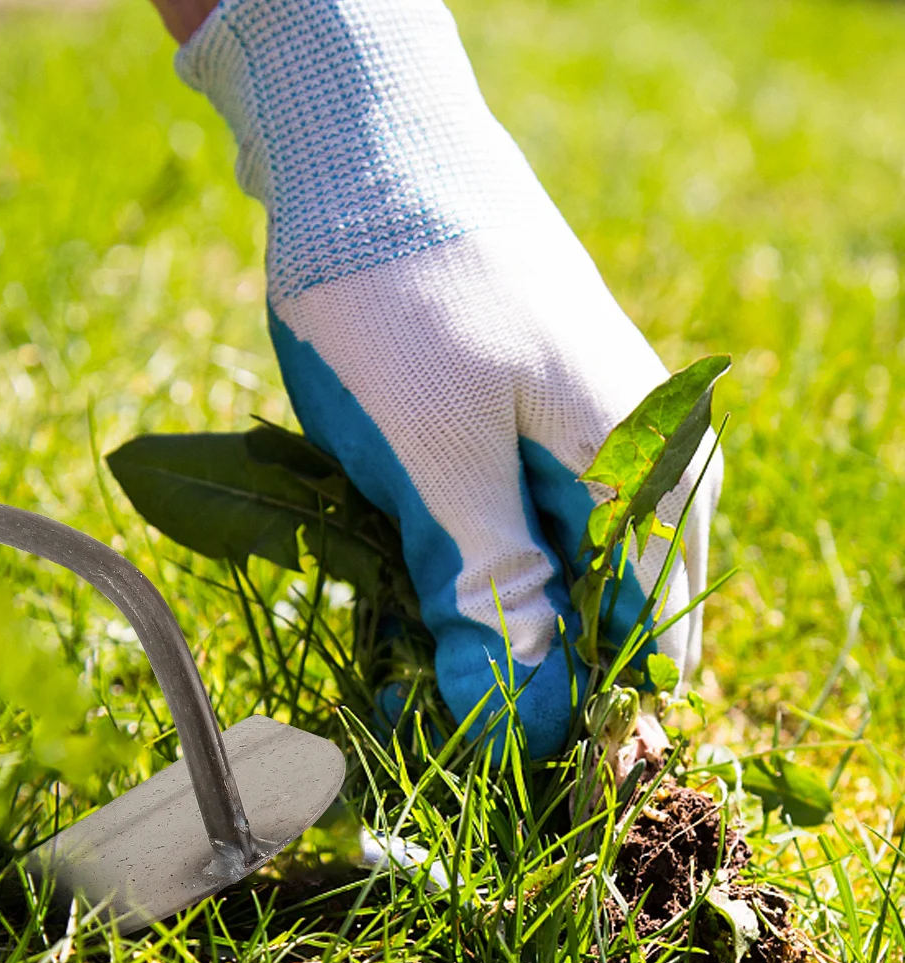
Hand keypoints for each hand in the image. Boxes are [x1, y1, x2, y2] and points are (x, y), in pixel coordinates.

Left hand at [177, 0, 718, 757]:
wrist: (358, 156)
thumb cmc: (400, 297)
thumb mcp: (436, 458)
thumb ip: (489, 586)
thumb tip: (528, 712)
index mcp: (644, 465)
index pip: (640, 635)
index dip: (573, 712)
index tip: (494, 765)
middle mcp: (633, 458)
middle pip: (595, 616)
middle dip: (515, 676)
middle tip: (423, 716)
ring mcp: (573, 443)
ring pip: (542, 582)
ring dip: (473, 631)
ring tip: (398, 665)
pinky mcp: (515, 434)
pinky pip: (502, 534)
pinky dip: (450, 578)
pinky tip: (395, 602)